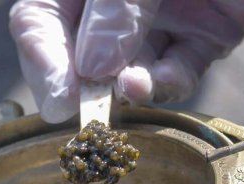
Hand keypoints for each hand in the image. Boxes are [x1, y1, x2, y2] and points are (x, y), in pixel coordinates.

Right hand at [9, 0, 243, 122]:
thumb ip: (116, 9)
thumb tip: (91, 70)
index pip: (40, 21)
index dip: (41, 59)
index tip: (58, 98)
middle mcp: (114, 4)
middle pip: (78, 54)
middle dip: (82, 85)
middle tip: (85, 111)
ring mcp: (158, 22)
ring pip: (128, 71)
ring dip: (125, 88)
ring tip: (129, 90)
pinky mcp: (203, 38)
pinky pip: (177, 72)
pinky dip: (166, 84)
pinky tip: (159, 82)